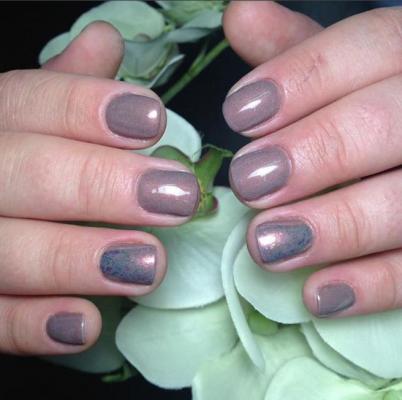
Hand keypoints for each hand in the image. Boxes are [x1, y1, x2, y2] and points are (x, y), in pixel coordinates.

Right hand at [0, 22, 198, 354]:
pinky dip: (34, 326)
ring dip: (79, 259)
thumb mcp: (26, 116)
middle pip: (27, 173)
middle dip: (101, 185)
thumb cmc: (11, 157)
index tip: (152, 118)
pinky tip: (87, 325)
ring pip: (9, 251)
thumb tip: (104, 39)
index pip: (30, 102)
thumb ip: (63, 85)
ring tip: (149, 264)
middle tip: (176, 198)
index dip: (89, 109)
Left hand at [223, 2, 401, 317]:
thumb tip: (241, 13)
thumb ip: (300, 51)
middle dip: (312, 155)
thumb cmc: (381, 104)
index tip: (238, 114)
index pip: (366, 47)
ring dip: (332, 227)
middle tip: (249, 182)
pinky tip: (318, 295)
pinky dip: (372, 285)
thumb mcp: (350, 71)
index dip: (300, 81)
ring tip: (267, 245)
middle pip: (384, 123)